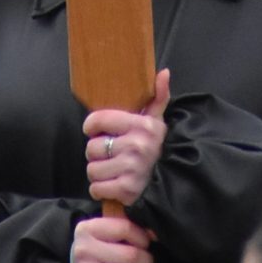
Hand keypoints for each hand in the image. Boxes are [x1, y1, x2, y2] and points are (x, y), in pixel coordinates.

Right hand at [72, 212, 154, 262]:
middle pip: (130, 255)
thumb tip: (153, 234)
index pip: (124, 228)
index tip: (147, 243)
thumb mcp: (108, 232)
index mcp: (88, 229)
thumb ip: (130, 228)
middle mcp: (84, 250)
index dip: (142, 237)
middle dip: (147, 260)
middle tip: (149, 262)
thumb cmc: (101, 249)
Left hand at [85, 68, 169, 205]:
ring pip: (92, 169)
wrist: (170, 181)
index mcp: (142, 126)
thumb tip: (164, 72)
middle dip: (96, 152)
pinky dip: (100, 189)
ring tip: (110, 168)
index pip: (99, 120)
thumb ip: (158, 96)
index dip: (91, 125)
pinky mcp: (127, 190)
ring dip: (98, 172)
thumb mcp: (157, 121)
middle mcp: (137, 146)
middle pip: (92, 148)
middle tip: (108, 153)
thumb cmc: (156, 148)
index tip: (94, 129)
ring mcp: (131, 169)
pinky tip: (111, 184)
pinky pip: (97, 188)